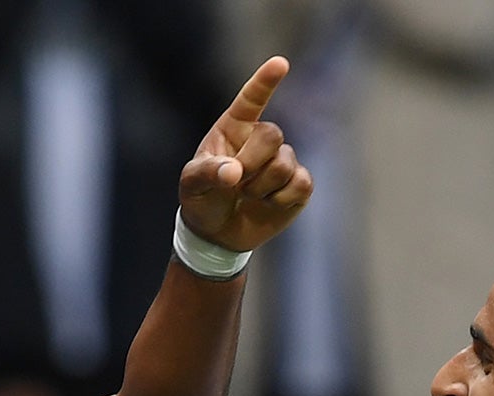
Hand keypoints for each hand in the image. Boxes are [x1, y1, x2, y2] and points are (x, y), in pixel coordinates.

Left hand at [178, 56, 313, 254]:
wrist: (217, 234)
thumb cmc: (201, 200)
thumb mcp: (192, 185)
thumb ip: (208, 173)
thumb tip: (234, 173)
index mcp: (234, 128)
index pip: (251, 100)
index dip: (265, 81)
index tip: (280, 63)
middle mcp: (260, 139)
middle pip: (273, 134)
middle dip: (253, 162)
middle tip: (236, 183)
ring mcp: (282, 160)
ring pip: (285, 163)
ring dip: (262, 186)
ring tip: (247, 196)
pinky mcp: (298, 184)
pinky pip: (301, 183)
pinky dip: (281, 199)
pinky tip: (267, 204)